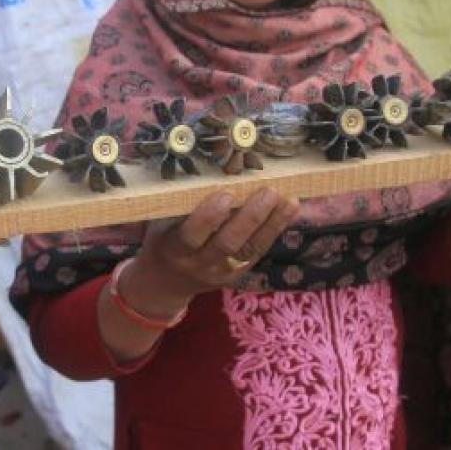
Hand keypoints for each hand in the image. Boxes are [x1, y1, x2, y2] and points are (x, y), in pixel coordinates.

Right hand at [120, 189, 299, 318]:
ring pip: (249, 249)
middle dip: (250, 217)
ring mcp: (221, 272)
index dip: (209, 217)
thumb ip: (182, 206)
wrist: (167, 281)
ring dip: (271, 223)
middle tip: (268, 191)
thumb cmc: (164, 238)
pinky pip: (258, 251)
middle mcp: (198, 264)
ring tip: (288, 200)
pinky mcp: (238, 274)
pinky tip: (289, 209)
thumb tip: (213, 168)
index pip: (191, 236)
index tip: (226, 194)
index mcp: (173, 248)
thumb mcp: (161, 224)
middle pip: (228, 243)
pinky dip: (275, 229)